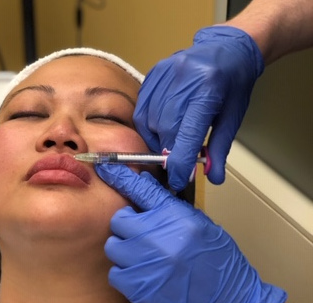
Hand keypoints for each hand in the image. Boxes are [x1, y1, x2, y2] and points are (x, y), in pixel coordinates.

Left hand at [96, 163, 286, 302]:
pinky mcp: (139, 288)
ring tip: (144, 257)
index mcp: (176, 217)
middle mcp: (158, 238)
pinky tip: (143, 275)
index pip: (141, 190)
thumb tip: (143, 183)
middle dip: (128, 226)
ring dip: (125, 250)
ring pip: (113, 246)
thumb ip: (169, 205)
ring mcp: (147, 263)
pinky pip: (114, 273)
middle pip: (119, 220)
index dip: (121, 177)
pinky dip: (125, 274)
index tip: (106, 168)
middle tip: (142, 235)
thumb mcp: (199, 224)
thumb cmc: (218, 262)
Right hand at [134, 26, 263, 190]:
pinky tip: (160, 128)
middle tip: (177, 161)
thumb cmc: (232, 85)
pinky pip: (142, 108)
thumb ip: (219, 148)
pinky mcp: (153, 72)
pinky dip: (148, 125)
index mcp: (209, 90)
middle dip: (169, 152)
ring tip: (171, 142)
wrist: (227, 49)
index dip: (179, 162)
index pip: (187, 134)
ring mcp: (165, 74)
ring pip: (149, 121)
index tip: (178, 180)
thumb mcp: (232, 118)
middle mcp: (184, 79)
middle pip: (165, 129)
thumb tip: (212, 177)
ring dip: (157, 139)